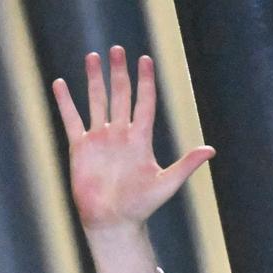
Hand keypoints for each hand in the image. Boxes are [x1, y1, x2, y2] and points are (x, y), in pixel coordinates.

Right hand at [53, 45, 213, 232]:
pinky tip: (61, 84)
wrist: (113, 222)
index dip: (145, 82)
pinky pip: (72, 119)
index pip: (144, 104)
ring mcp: (100, 139)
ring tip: (93, 57)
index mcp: (140, 140)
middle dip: (119, 74)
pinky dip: (66, 102)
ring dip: (95, 80)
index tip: (145, 60)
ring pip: (97, 102)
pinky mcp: (81, 148)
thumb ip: (187, 165)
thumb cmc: (141, 206)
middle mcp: (120, 135)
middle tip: (118, 50)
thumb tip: (211, 150)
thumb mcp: (167, 184)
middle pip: (120, 96)